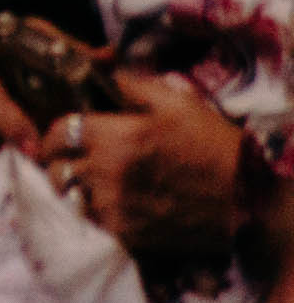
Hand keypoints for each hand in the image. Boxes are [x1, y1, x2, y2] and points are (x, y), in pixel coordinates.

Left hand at [42, 70, 244, 256]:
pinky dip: (96, 212)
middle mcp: (108, 173)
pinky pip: (94, 221)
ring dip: (76, 188)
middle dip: (59, 161)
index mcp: (115, 137)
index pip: (57, 133)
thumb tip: (99, 68)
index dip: (55, 133)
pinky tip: (112, 203)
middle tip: (70, 159)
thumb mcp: (175, 103)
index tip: (61, 136)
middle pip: (57, 168)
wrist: (247, 198)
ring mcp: (115, 207)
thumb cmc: (213, 145)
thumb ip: (130, 85)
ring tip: (90, 182)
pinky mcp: (128, 234)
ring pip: (71, 196)